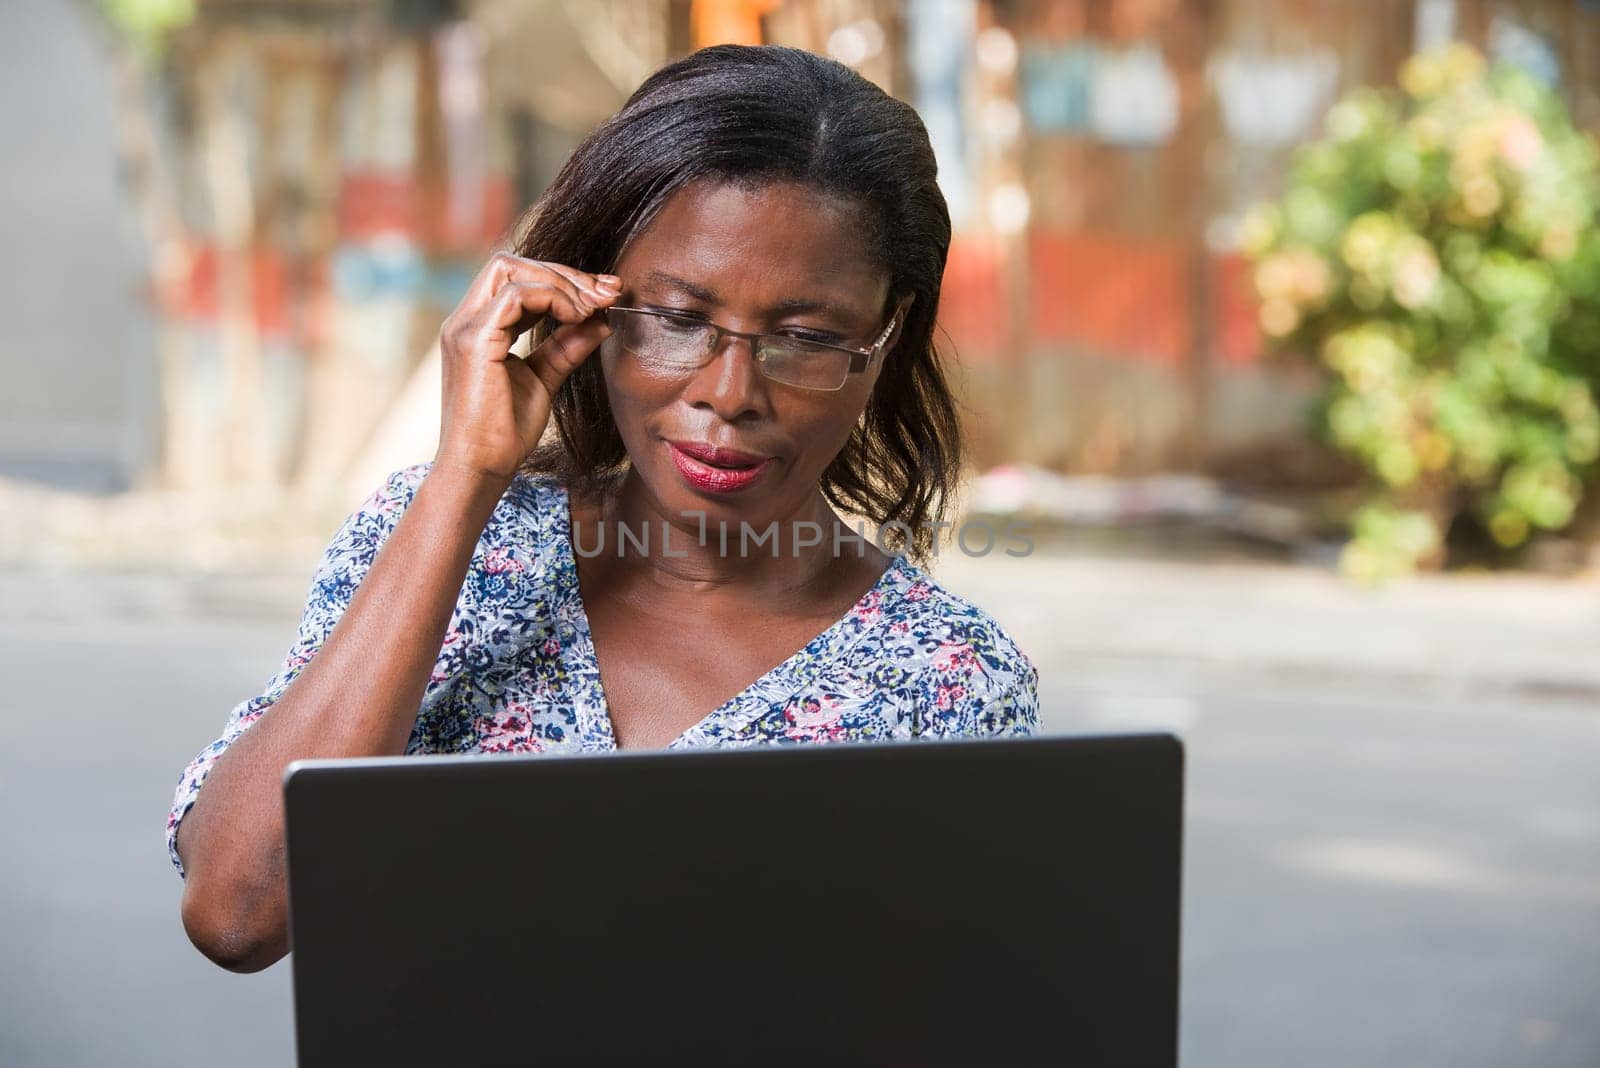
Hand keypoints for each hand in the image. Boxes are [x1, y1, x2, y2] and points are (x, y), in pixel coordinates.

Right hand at [433, 252, 620, 482]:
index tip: (605, 293)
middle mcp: (465, 320)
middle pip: (512, 263)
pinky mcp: (473, 341)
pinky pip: (515, 295)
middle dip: (565, 273)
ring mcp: (465, 327)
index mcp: (478, 326)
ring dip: (562, 283)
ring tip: (594, 308)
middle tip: (607, 292)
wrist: (482, 468)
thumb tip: (601, 320)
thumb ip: (567, 346)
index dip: (563, 279)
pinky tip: (577, 318)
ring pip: (511, 269)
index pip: (517, 277)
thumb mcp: (545, 379)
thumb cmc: (505, 432)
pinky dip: (552, 298)